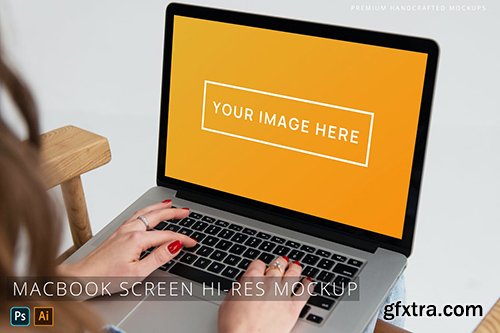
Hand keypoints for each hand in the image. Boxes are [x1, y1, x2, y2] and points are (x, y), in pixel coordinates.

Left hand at [59, 200, 196, 277]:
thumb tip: (175, 245)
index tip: (192, 242)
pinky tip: (148, 213)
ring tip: (170, 204)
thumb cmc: (105, 277)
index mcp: (137, 239)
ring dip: (159, 207)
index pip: (167, 236)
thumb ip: (159, 257)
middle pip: (156, 216)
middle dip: (174, 212)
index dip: (182, 239)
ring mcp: (122, 230)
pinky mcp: (117, 233)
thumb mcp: (138, 272)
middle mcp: (130, 230)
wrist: (82, 278)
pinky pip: (136, 215)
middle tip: (186, 211)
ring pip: (145, 212)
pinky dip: (147, 211)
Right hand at [218, 256, 312, 332]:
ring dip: (294, 268)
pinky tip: (308, 283)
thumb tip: (242, 285)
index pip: (258, 263)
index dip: (260, 265)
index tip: (261, 267)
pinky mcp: (293, 308)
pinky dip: (308, 285)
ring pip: (293, 274)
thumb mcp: (227, 303)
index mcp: (251, 280)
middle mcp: (268, 283)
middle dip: (279, 262)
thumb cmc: (234, 326)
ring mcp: (282, 295)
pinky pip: (304, 292)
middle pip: (277, 265)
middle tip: (282, 262)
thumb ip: (237, 290)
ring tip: (296, 267)